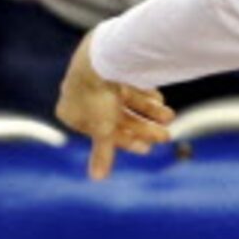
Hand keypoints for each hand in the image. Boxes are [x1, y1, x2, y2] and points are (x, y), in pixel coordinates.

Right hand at [53, 30, 172, 178]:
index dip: (126, 141)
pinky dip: (143, 93)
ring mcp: (93, 77)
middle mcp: (78, 94)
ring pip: (125, 100)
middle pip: (116, 117)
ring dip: (149, 111)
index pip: (102, 133)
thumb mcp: (103, 131)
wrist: (101, 59)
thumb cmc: (97, 99)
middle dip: (143, 127)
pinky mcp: (107, 62)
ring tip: (169, 116)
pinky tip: (160, 100)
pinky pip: (128, 82)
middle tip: (165, 135)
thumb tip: (97, 178)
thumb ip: (102, 153)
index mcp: (70, 112)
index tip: (147, 147)